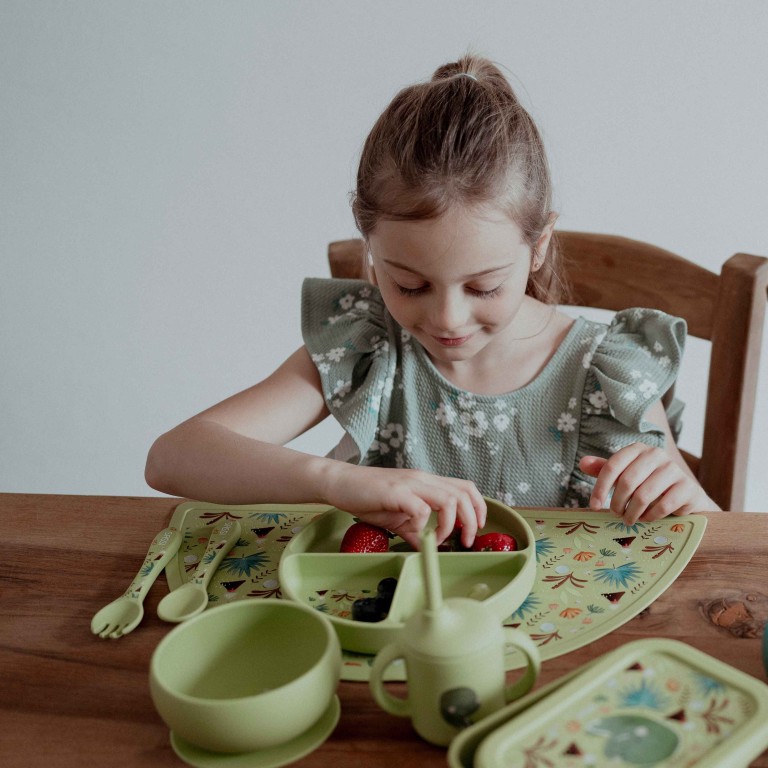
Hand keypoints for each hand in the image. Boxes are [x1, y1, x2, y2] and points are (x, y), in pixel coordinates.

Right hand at [320, 463, 486, 548]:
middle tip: (464, 541)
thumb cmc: (368, 498)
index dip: (478, 507)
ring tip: (438, 539)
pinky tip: (415, 532)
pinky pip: (420, 508)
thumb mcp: (398, 518)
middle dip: (471, 521)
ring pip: (449, 499)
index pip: (465, 487)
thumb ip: (416, 531)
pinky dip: (424, 524)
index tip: (474, 529)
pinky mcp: (395, 492)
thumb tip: (430, 548)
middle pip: (464, 493)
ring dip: (450, 524)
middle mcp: (423, 479)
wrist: (340, 483)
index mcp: (427, 482)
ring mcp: (410, 484)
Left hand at [579, 443, 718, 523]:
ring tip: (630, 519)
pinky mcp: (688, 487)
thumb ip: (604, 469)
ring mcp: (674, 469)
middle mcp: (656, 454)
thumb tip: (582, 463)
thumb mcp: (625, 474)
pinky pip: (663, 505)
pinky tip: (647, 518)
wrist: (684, 495)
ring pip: (644, 495)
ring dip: (633, 513)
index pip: (612, 466)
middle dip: (617, 502)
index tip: (594, 506)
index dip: (600, 487)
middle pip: (627, 481)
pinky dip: (651, 516)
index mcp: (638, 449)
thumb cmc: (648, 483)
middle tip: (616, 514)